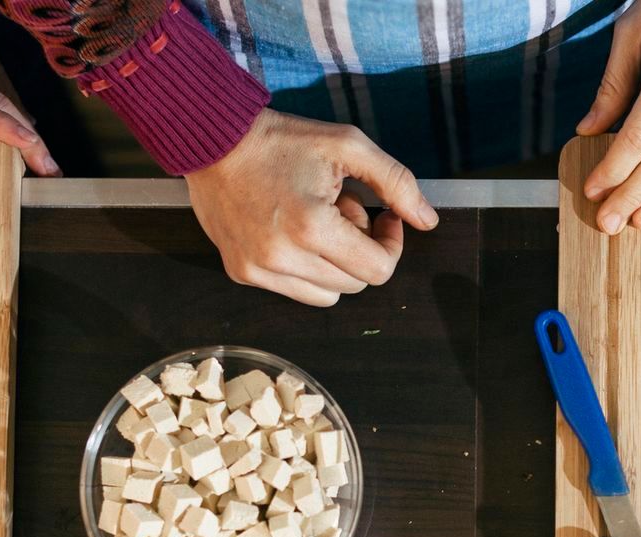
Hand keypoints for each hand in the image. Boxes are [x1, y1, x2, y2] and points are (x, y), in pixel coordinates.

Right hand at [185, 110, 438, 306]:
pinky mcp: (241, 273)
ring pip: (327, 295)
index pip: (377, 270)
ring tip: (316, 221)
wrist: (212, 138)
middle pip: (354, 284)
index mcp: (311, 227)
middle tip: (344, 209)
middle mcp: (282, 258)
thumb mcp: (348, 146)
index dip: (391, 244)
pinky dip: (305, 268)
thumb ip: (396, 182)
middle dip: (360, 249)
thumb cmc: (281, 139)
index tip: (383, 216)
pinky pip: (294, 290)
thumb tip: (428, 221)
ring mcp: (258, 270)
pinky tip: (291, 230)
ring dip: (334, 264)